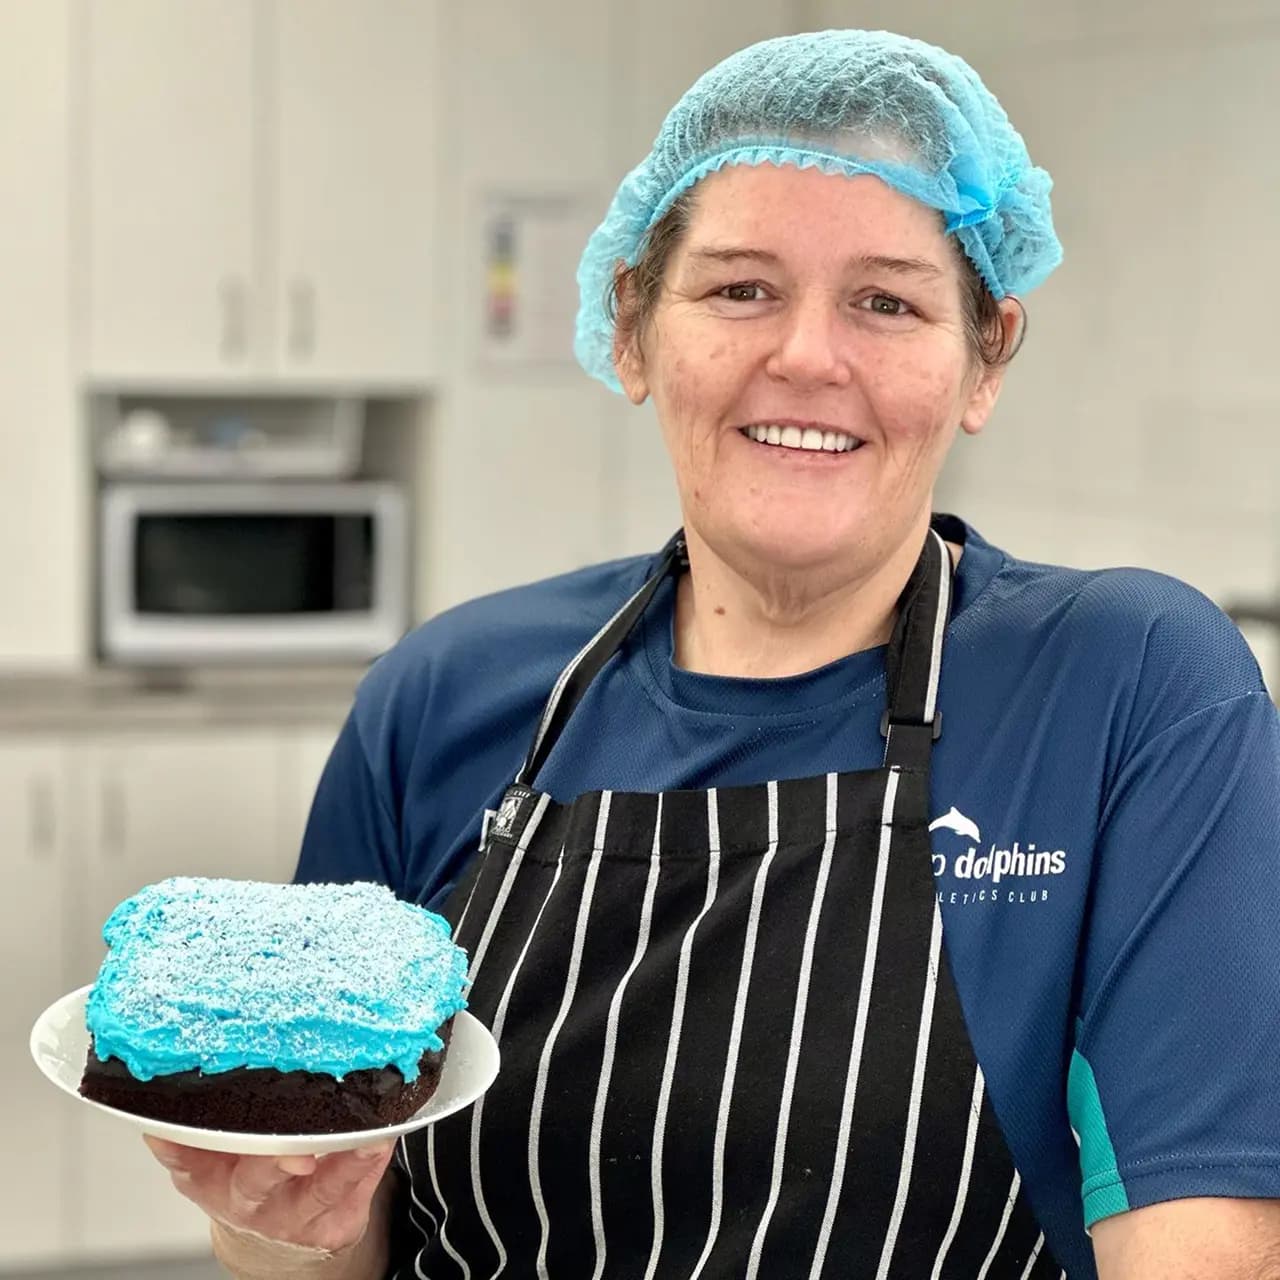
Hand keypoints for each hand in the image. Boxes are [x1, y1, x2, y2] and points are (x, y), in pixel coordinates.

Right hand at [144, 1135, 395, 1254]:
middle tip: (293, 1145)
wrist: (281, 1238)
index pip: (192, 1162)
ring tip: (365, 1135)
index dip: (188, 1148)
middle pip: (258, 1180)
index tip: (192, 1129)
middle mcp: (251, 1200)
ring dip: (342, 1161)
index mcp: (212, 1180)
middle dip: (275, 1159)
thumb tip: (160, 1108)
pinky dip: (370, 1164)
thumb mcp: (207, 1164)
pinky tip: (383, 1138)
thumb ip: (187, 1136)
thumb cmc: (247, 1179)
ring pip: (320, 1188)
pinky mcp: (335, 1221)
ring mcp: (296, 1214)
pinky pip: (356, 1190)